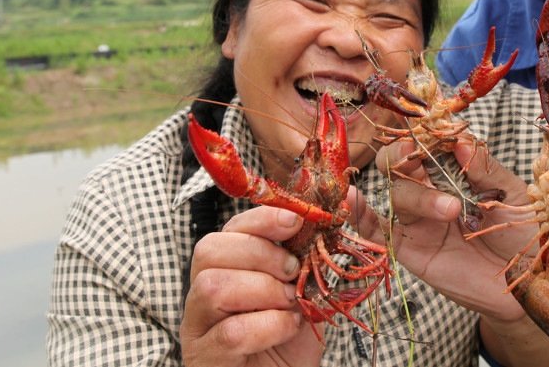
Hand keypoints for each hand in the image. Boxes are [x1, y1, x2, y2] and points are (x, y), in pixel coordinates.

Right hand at [180, 206, 323, 366]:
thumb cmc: (291, 340)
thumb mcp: (308, 289)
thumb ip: (319, 249)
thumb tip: (351, 198)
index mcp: (226, 267)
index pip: (230, 227)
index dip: (262, 219)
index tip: (295, 221)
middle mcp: (202, 292)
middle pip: (210, 249)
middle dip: (260, 253)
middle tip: (293, 272)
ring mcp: (198, 326)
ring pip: (213, 286)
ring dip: (264, 290)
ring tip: (290, 303)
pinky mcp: (205, 357)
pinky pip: (231, 332)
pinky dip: (269, 326)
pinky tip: (288, 328)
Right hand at [351, 136, 533, 323]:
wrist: (529, 283)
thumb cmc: (524, 232)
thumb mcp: (513, 194)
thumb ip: (484, 168)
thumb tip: (460, 137)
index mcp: (456, 170)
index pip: (430, 141)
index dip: (426, 129)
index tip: (431, 119)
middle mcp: (432, 190)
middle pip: (401, 161)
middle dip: (404, 153)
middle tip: (419, 156)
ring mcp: (420, 220)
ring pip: (397, 193)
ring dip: (418, 195)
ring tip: (452, 210)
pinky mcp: (411, 249)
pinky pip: (377, 230)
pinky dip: (360, 214)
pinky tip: (352, 198)